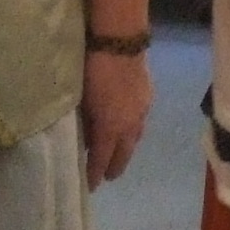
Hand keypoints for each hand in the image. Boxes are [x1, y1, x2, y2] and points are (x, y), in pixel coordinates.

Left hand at [81, 50, 150, 186]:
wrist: (120, 43)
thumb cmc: (92, 70)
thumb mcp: (82, 100)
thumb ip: (86, 123)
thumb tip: (87, 138)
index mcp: (111, 128)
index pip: (103, 159)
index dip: (96, 174)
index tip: (91, 187)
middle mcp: (129, 126)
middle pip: (124, 154)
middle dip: (115, 167)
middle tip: (108, 177)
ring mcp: (141, 112)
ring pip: (135, 139)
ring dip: (126, 150)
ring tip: (119, 156)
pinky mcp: (147, 98)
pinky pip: (140, 123)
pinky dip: (132, 131)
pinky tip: (127, 128)